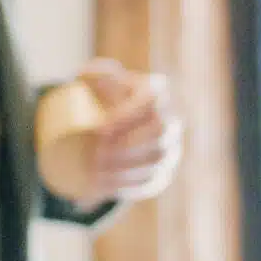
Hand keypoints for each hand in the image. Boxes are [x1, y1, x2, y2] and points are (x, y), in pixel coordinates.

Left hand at [77, 58, 182, 203]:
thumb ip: (94, 73)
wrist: (114, 122)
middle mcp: (171, 121)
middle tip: (96, 152)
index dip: (128, 116)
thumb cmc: (103, 95)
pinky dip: (127, 187)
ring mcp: (170, 149)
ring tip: (95, 172)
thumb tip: (88, 75)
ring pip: (157, 162)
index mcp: (158, 93)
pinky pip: (151, 183)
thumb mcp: (95, 78)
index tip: (99, 127)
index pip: (152, 102)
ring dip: (125, 169)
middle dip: (127, 145)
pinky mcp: (163, 173)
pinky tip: (104, 187)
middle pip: (158, 135)